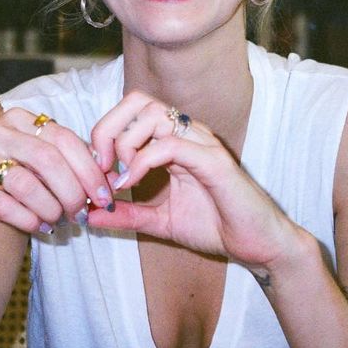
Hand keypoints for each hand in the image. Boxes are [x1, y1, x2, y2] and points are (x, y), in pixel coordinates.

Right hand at [0, 104, 115, 233]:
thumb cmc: (4, 173)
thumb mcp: (32, 160)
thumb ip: (65, 163)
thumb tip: (109, 180)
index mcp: (18, 118)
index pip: (63, 138)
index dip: (89, 168)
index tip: (105, 195)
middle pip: (47, 160)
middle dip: (72, 191)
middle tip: (82, 214)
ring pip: (25, 184)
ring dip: (50, 208)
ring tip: (58, 221)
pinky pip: (2, 204)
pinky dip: (27, 219)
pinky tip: (39, 227)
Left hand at [86, 91, 300, 267]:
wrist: (257, 246)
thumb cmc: (216, 226)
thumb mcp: (160, 221)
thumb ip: (128, 215)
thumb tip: (89, 215)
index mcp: (176, 140)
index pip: (133, 110)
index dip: (106, 131)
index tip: (95, 168)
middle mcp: (189, 134)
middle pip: (138, 101)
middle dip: (109, 128)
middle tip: (100, 164)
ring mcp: (202, 144)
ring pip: (153, 116)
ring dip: (125, 143)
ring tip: (118, 176)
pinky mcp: (213, 161)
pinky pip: (170, 145)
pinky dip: (142, 162)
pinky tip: (131, 185)